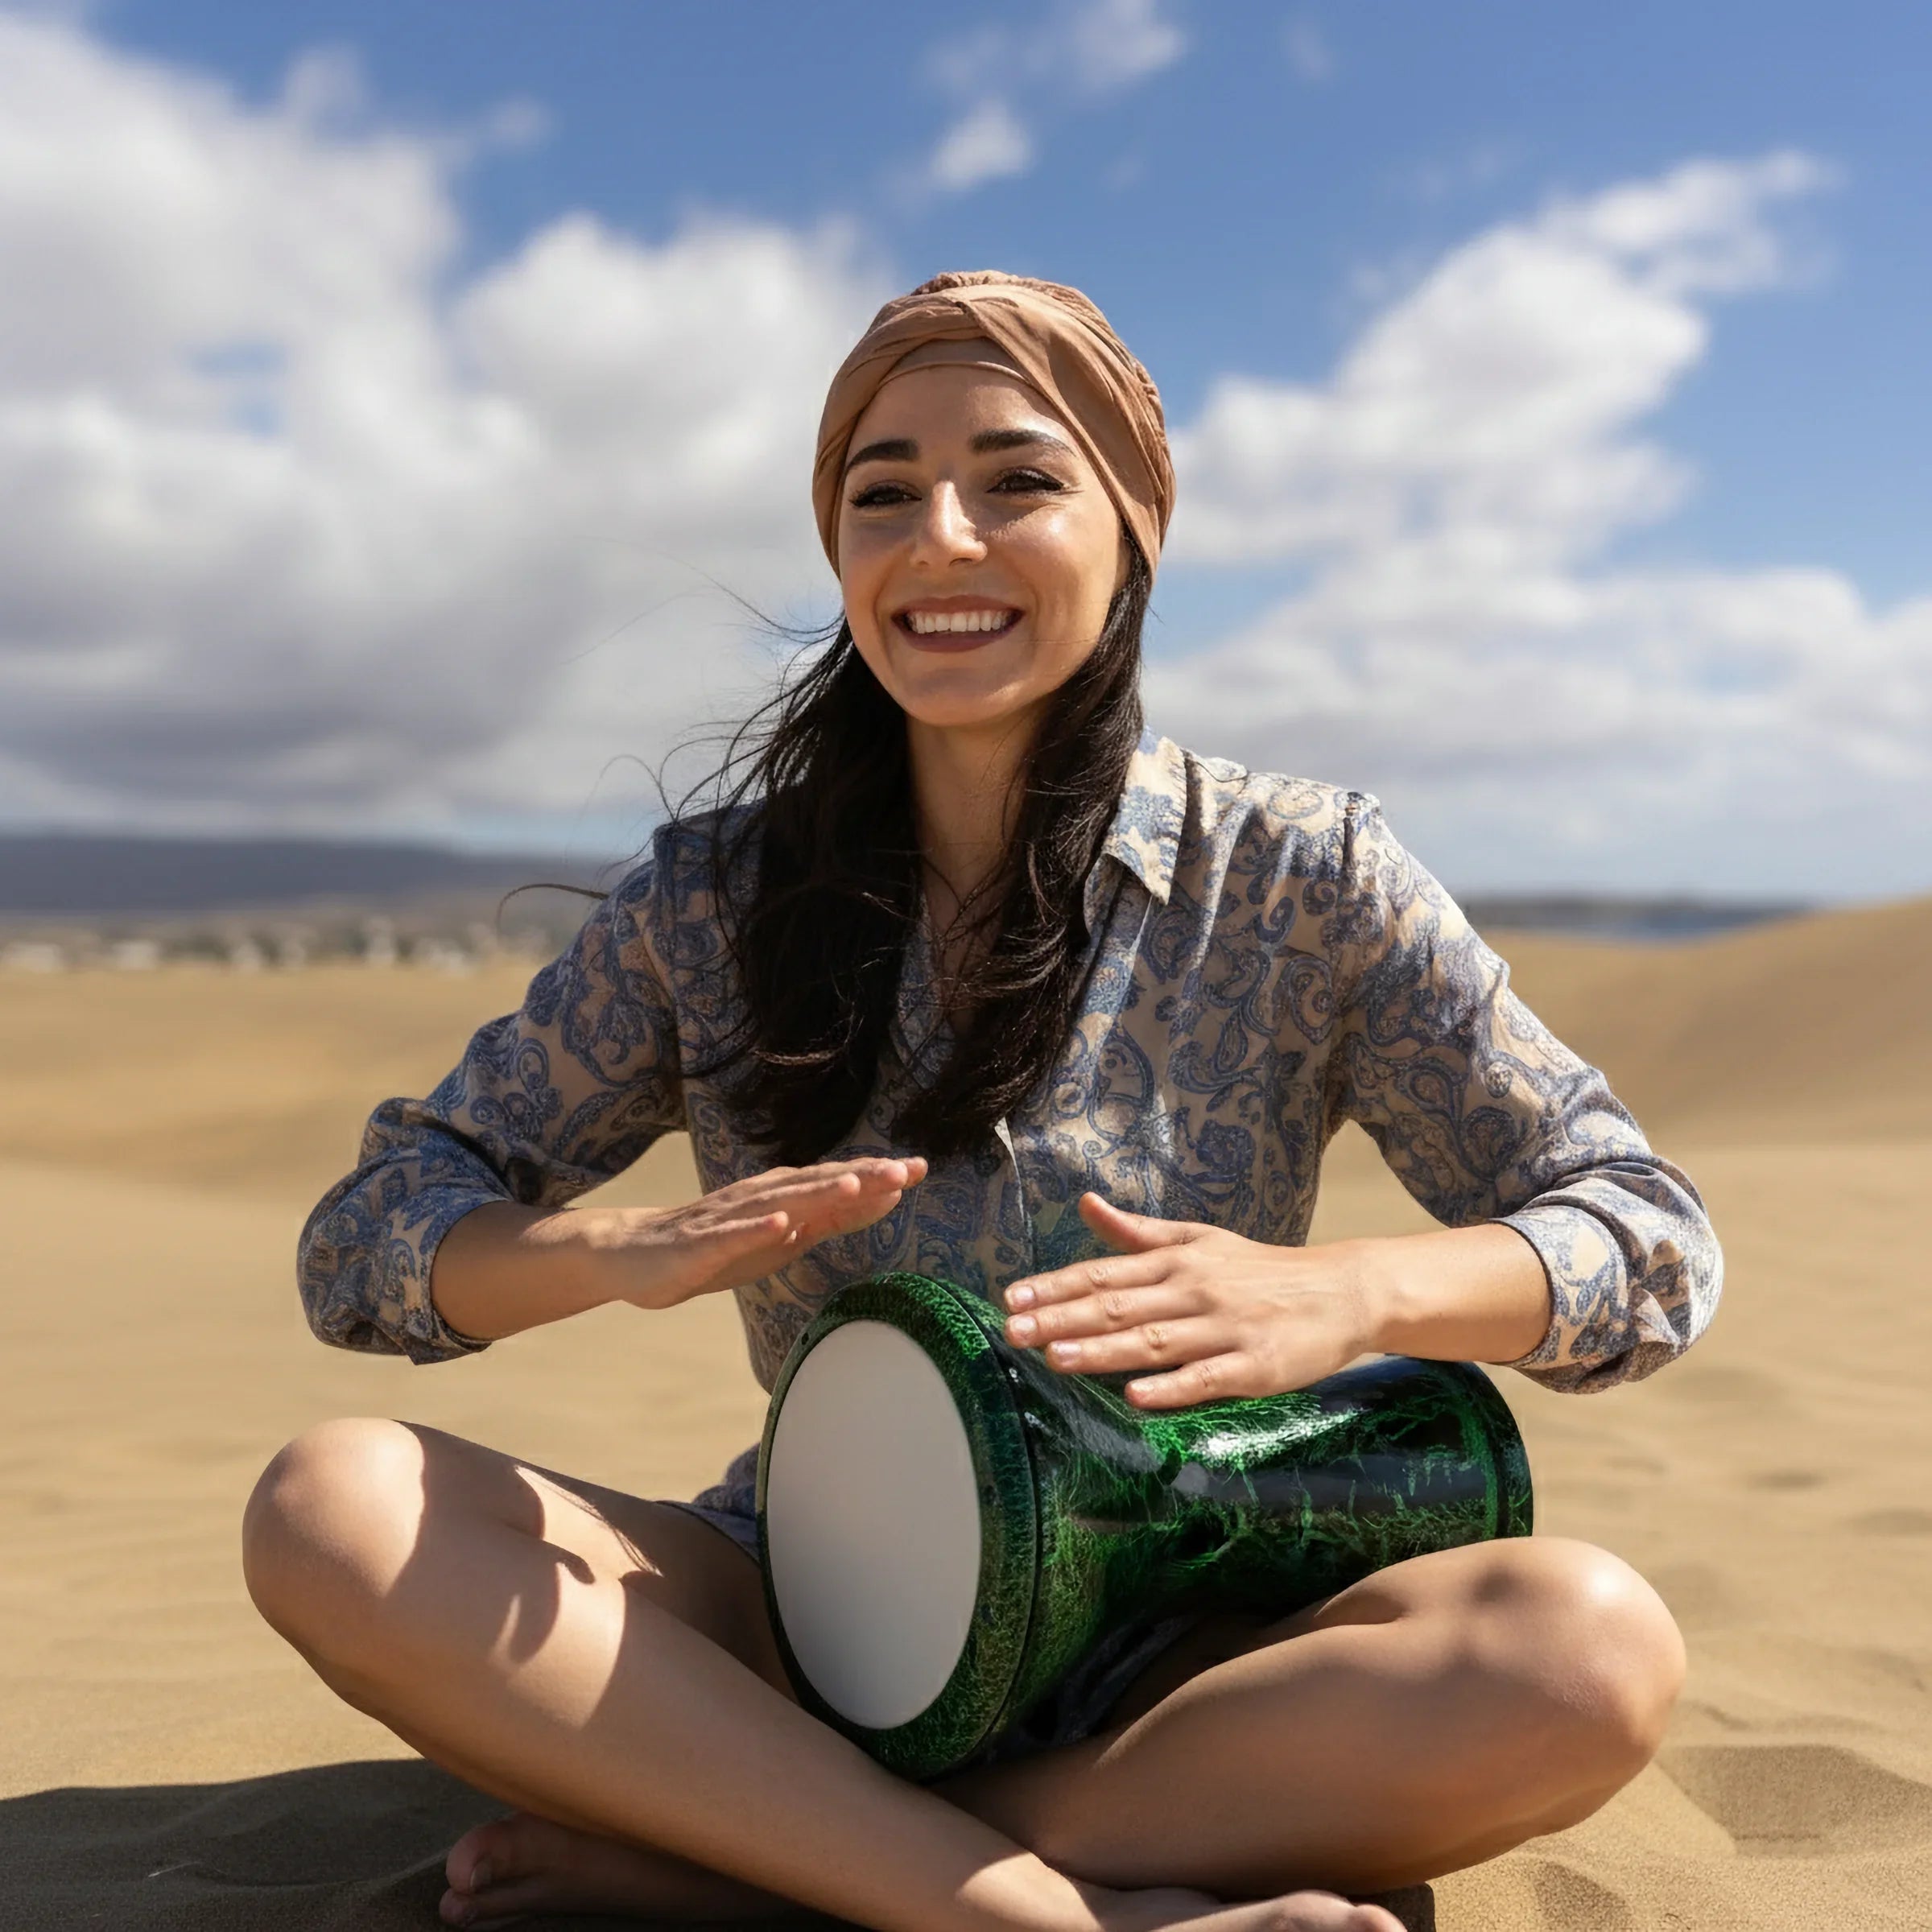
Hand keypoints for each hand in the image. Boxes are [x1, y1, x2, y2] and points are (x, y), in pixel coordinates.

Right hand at [576, 1156, 927, 1311]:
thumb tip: (879, 1201)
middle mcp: (760, 1198)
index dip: (879, 1176)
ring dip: (820, 1192)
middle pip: (818, 1184)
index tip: (923, 1168)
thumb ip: (827, 1220)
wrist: (633, 1255)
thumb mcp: (780, 1237)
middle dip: (863, 1176)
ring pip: (781, 1201)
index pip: (837, 1183)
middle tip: (906, 1168)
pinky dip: (758, 1228)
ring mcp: (729, 1219)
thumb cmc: (713, 1248)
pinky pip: (732, 1236)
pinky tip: (782, 1222)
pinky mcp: (700, 1245)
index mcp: (781, 1197)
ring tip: (858, 1184)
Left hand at [999, 1193, 1374, 1408]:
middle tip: (1013, 1332)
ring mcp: (1225, 1329)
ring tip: (1055, 1357)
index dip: (1056, 1286)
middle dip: (1062, 1319)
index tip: (1012, 1298)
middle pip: (1119, 1307)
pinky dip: (1171, 1388)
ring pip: (1154, 1342)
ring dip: (1103, 1350)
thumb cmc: (1260, 1270)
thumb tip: (1086, 1204)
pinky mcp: (1256, 1367)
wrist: (1342, 1291)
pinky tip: (1136, 1397)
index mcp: (1177, 1261)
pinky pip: (1207, 1379)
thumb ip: (1139, 1231)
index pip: (1104, 1274)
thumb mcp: (1199, 1239)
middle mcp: (1195, 1290)